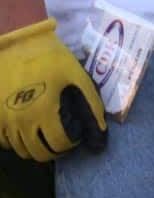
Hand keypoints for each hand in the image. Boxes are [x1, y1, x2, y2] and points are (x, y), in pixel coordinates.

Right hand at [0, 19, 105, 161]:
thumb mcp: (77, 76)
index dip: (72, 144)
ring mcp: (4, 120)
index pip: (59, 144)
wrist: (18, 44)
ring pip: (20, 150)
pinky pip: (3, 141)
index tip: (76, 136)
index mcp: (44, 112)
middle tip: (62, 139)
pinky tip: (26, 131)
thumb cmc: (51, 58)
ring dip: (35, 147)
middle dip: (55, 150)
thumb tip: (100, 131)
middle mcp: (21, 121)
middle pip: (39, 153)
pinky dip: (15, 142)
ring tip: (46, 135)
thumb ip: (90, 104)